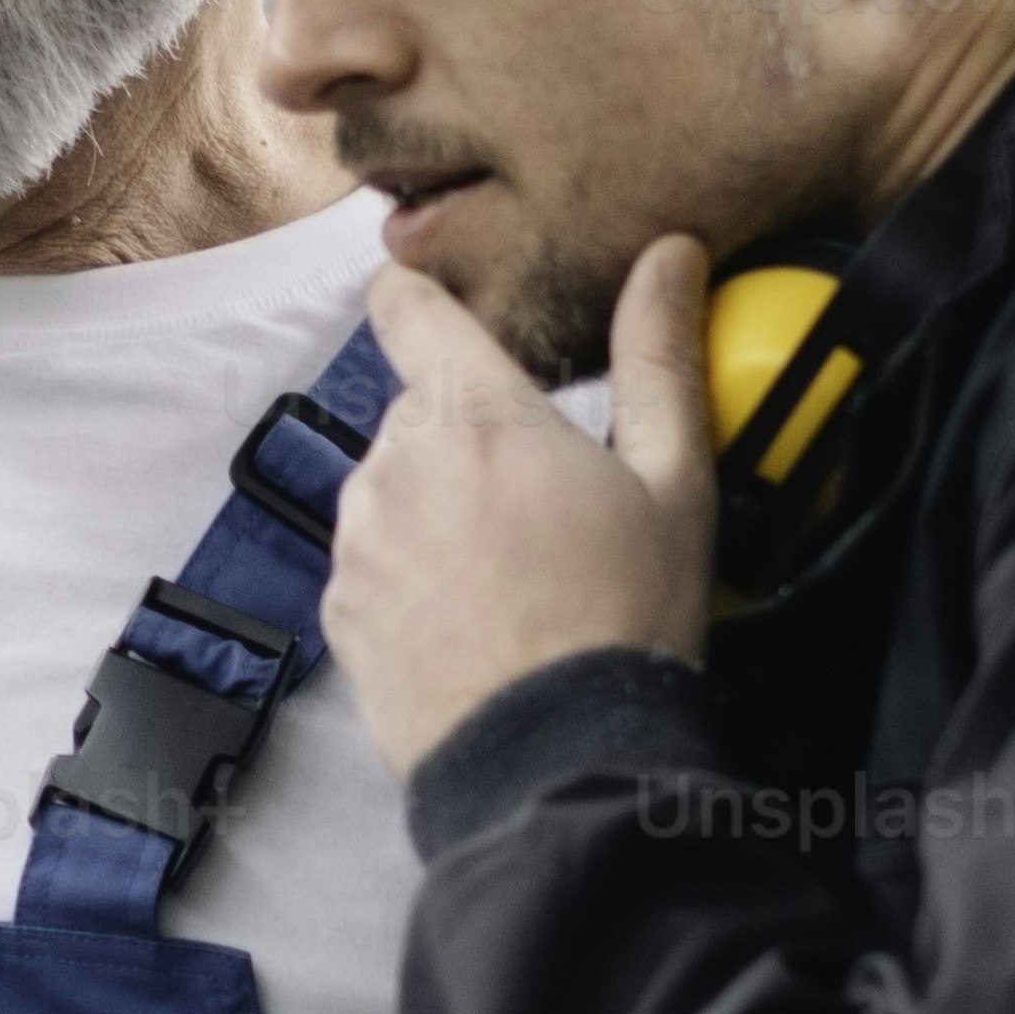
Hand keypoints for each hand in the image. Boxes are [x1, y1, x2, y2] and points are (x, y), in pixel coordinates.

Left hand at [326, 240, 718, 770]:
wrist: (556, 760)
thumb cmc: (625, 616)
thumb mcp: (673, 479)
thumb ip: (659, 353)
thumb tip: (669, 253)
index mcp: (477, 412)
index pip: (407, 309)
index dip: (417, 298)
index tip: (435, 308)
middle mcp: (396, 462)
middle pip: (418, 414)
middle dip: (469, 440)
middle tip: (542, 504)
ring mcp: (359, 541)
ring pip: (392, 490)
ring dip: (437, 510)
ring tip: (512, 577)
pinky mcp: (341, 612)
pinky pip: (373, 566)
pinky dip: (412, 579)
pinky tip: (474, 621)